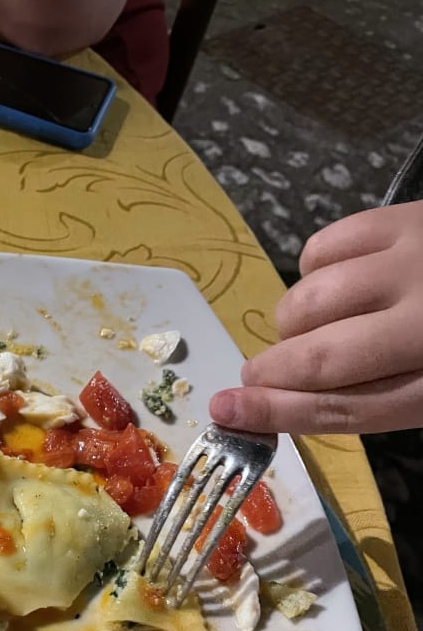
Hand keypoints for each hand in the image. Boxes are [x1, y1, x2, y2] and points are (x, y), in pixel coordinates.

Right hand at [209, 200, 422, 433]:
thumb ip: (378, 395)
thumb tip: (285, 398)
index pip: (342, 410)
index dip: (276, 413)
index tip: (226, 410)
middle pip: (316, 360)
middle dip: (268, 374)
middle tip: (254, 378)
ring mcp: (414, 262)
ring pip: (309, 301)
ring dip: (292, 325)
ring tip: (315, 330)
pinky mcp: (407, 217)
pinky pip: (321, 247)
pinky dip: (311, 271)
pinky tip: (337, 282)